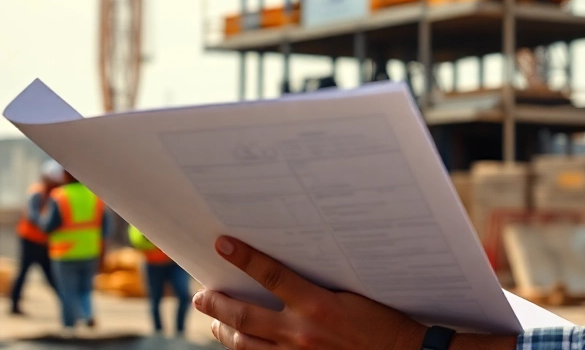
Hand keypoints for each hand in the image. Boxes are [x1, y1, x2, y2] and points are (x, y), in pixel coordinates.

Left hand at [193, 236, 426, 349]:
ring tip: (213, 320)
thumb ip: (319, 281)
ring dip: (224, 330)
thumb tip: (288, 264)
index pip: (271, 275)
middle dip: (216, 304)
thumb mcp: (353, 292)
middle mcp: (301, 333)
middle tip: (200, 295)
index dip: (245, 258)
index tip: (223, 244)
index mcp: (318, 305)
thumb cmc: (384, 319)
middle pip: (244, 317)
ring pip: (246, 344)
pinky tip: (240, 342)